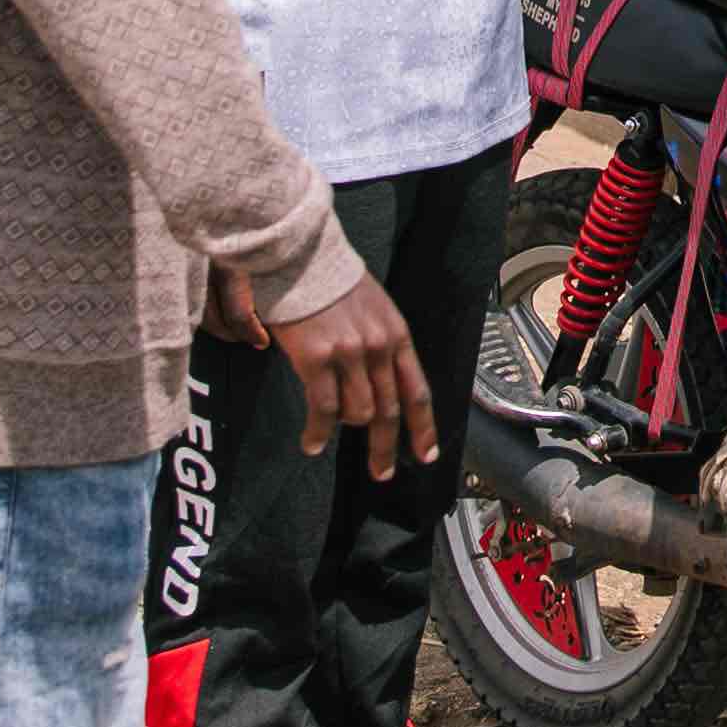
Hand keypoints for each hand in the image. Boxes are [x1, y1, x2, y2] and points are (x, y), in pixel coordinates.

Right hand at [269, 274, 434, 464]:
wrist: (300, 255)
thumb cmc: (331, 279)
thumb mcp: (374, 307)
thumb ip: (380, 343)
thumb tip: (377, 381)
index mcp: (397, 334)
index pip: (418, 391)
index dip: (424, 428)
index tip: (427, 454)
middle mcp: (379, 347)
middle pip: (390, 411)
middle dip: (385, 447)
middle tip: (382, 471)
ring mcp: (349, 355)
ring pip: (358, 413)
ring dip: (346, 429)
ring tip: (329, 432)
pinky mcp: (316, 360)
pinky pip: (324, 410)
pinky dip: (318, 432)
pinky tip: (311, 443)